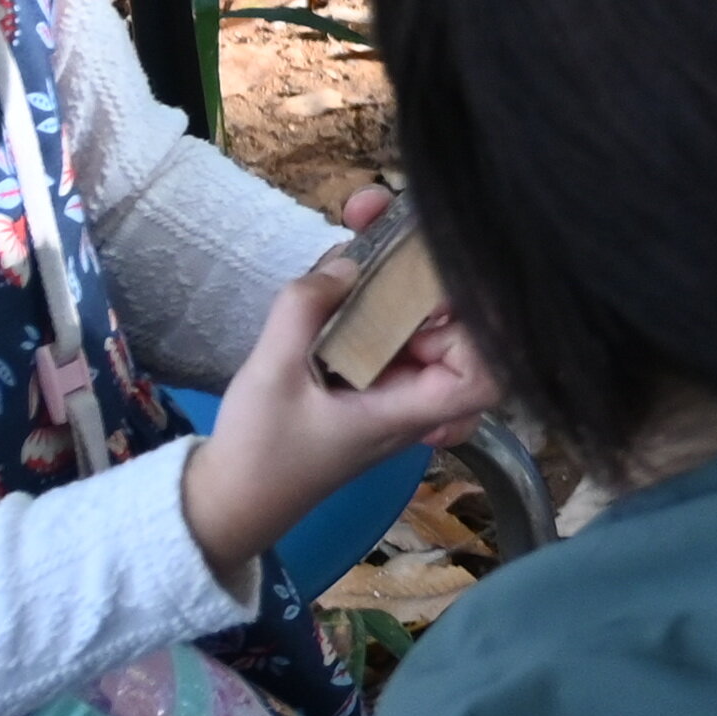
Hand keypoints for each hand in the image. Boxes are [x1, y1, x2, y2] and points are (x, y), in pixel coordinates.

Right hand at [179, 196, 502, 590]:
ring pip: (419, 317)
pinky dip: (372, 291)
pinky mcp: (368, 375)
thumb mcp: (273, 372)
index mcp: (405, 410)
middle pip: (455, 327)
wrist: (232, 498)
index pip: (483, 379)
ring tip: (363, 217)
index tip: (440, 282)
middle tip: (381, 217)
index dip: (484, 330)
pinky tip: (344, 261)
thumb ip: (305, 310)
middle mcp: (412, 398)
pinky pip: (387, 324)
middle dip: (425, 268)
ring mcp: (391, 386)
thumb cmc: (259, 450)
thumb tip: (347, 262)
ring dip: (397, 270)